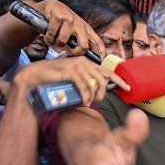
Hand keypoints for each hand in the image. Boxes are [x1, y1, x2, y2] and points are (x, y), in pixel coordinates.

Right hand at [14, 56, 129, 105]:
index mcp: (88, 63)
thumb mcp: (73, 79)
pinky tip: (85, 102)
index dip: (119, 80)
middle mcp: (85, 62)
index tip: (128, 88)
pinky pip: (84, 86)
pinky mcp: (70, 71)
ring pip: (95, 84)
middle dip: (104, 94)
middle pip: (103, 80)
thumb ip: (84, 82)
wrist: (35, 75)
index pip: (108, 72)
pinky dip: (86, 97)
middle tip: (99, 102)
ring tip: (90, 103)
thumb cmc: (54, 79)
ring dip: (95, 97)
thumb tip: (95, 93)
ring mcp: (77, 65)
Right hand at [32, 0, 105, 56]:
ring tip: (54, 38)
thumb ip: (76, 44)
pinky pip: (52, 34)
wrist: (50, 7)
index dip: (102, 52)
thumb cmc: (62, 23)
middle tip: (68, 54)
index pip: (98, 42)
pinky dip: (48, 37)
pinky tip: (48, 33)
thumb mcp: (73, 33)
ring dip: (55, 43)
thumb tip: (79, 59)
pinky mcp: (59, 16)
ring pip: (63, 41)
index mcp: (86, 29)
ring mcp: (70, 19)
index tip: (103, 61)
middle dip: (75, 53)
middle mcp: (80, 24)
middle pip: (84, 45)